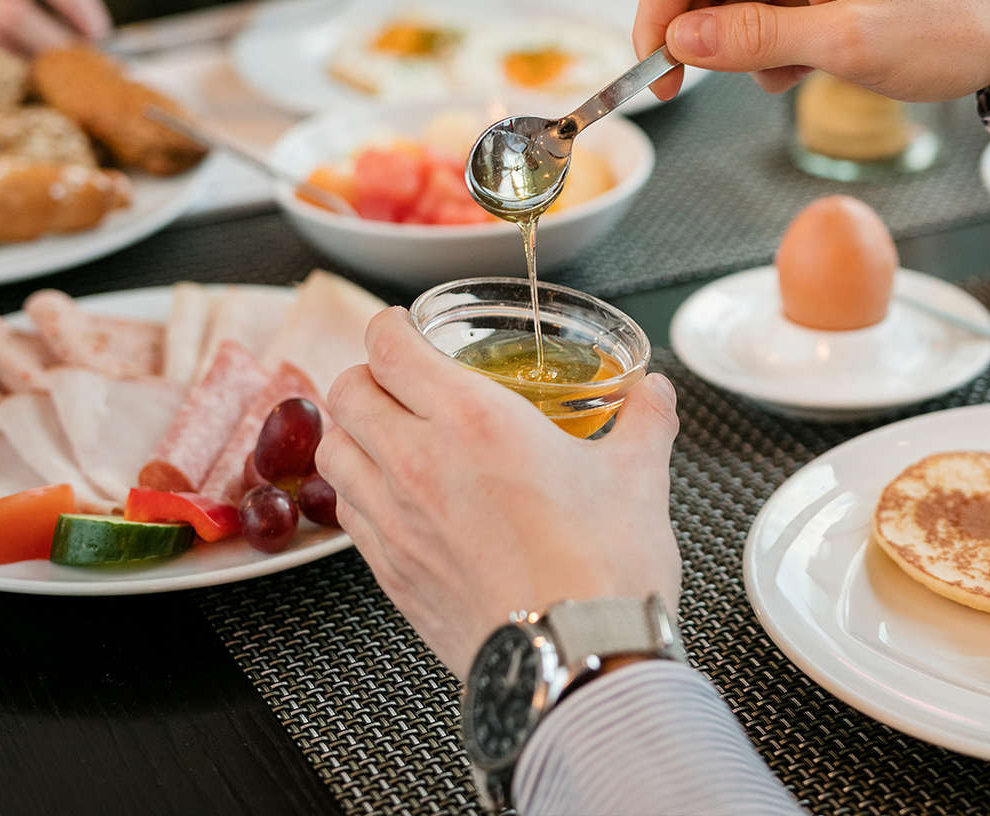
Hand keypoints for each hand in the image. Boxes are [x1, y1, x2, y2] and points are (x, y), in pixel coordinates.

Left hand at [317, 307, 682, 678]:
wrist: (575, 661)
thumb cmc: (604, 569)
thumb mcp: (638, 477)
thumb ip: (645, 422)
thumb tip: (656, 393)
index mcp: (475, 419)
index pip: (389, 347)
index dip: (390, 327)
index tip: (405, 328)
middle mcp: (419, 461)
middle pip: (347, 392)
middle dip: (368, 374)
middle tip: (400, 379)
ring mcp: (396, 521)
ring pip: (332, 452)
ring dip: (353, 432)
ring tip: (387, 433)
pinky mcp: (390, 573)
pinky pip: (346, 514)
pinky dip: (357, 491)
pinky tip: (394, 497)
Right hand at [633, 0, 989, 101]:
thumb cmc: (944, 25)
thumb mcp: (843, 44)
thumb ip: (755, 40)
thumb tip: (679, 40)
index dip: (652, 20)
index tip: (656, 79)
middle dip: (691, 38)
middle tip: (696, 92)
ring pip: (731, 2)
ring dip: (737, 49)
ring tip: (787, 76)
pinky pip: (766, 14)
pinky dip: (769, 50)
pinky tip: (804, 72)